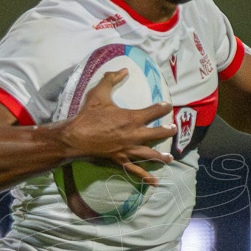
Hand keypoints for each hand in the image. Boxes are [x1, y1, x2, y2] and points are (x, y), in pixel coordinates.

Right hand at [56, 68, 176, 184]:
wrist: (76, 137)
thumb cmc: (88, 115)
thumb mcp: (99, 93)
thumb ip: (111, 79)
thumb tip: (123, 69)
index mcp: (131, 118)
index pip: (153, 111)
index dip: (162, 107)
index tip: (168, 105)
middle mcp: (134, 135)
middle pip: (157, 134)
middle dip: (167, 131)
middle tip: (173, 129)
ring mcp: (128, 149)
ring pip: (149, 154)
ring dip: (161, 156)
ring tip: (170, 158)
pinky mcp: (120, 159)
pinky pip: (135, 169)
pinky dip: (145, 176)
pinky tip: (154, 182)